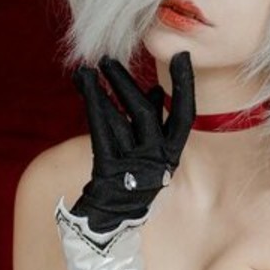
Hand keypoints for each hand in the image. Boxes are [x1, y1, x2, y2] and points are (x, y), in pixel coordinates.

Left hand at [68, 51, 194, 231]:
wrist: (112, 215)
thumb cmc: (131, 176)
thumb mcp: (150, 151)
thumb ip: (154, 122)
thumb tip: (155, 89)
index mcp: (172, 152)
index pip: (185, 114)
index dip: (185, 85)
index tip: (181, 54)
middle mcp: (157, 159)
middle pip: (144, 112)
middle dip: (125, 82)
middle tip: (108, 59)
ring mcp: (134, 166)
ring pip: (118, 118)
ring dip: (102, 90)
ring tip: (87, 68)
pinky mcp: (110, 170)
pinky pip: (101, 130)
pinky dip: (93, 104)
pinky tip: (84, 85)